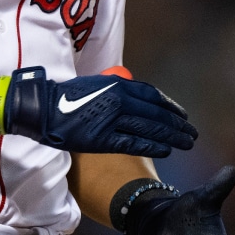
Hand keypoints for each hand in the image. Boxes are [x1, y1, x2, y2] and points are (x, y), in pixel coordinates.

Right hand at [4, 66, 196, 156]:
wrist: (43, 108)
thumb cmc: (66, 97)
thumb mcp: (96, 86)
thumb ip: (116, 92)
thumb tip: (133, 101)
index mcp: (117, 85)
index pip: (153, 96)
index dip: (170, 107)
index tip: (182, 116)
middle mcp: (119, 100)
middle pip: (157, 113)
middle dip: (177, 124)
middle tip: (191, 133)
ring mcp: (113, 119)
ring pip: (150, 128)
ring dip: (172, 136)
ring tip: (186, 143)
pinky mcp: (104, 138)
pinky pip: (134, 143)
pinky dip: (153, 146)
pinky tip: (166, 150)